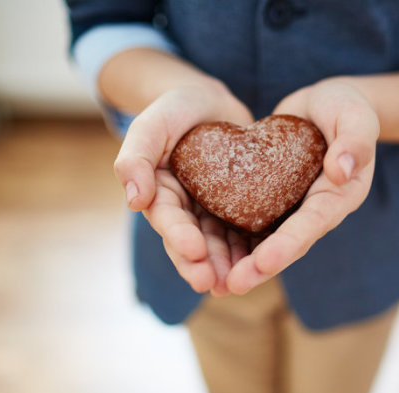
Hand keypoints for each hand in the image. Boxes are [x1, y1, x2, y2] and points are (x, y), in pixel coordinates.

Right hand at [113, 81, 253, 295]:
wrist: (208, 102)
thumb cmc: (174, 110)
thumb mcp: (151, 125)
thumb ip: (135, 157)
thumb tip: (134, 200)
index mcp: (160, 194)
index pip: (168, 220)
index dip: (180, 238)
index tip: (195, 252)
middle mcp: (185, 209)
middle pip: (193, 242)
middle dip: (203, 264)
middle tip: (216, 283)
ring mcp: (212, 210)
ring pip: (220, 244)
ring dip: (228, 265)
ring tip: (240, 283)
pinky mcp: (238, 206)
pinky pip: (245, 230)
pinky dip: (252, 247)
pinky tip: (264, 262)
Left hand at [225, 78, 379, 294]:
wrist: (325, 106)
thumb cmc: (345, 106)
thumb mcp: (355, 114)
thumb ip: (354, 139)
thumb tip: (343, 170)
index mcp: (340, 194)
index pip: (314, 222)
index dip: (289, 243)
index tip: (265, 262)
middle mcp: (317, 209)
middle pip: (289, 242)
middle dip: (262, 266)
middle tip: (232, 285)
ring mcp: (294, 207)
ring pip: (268, 240)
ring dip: (245, 263)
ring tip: (216, 284)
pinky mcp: (274, 199)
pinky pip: (255, 222)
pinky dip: (236, 240)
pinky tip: (210, 255)